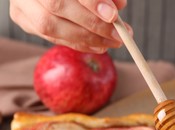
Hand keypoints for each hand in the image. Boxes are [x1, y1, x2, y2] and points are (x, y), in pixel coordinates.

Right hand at [9, 0, 131, 52]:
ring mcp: (21, 4)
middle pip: (56, 6)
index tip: (113, 15)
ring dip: (87, 38)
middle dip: (92, 23)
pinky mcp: (24, 19)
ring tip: (112, 42)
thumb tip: (119, 5)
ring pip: (50, 27)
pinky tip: (99, 45)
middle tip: (118, 34)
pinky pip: (52, 37)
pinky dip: (79, 43)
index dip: (91, 1)